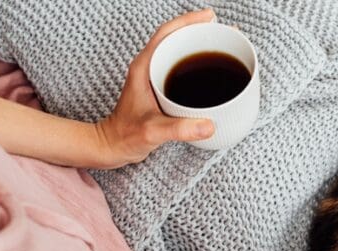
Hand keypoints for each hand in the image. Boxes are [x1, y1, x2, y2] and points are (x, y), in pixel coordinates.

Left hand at [93, 9, 216, 168]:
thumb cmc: (125, 136)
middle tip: (225, 33)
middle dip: (200, 31)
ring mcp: (154, 76)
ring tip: (222, 47)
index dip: (189, 21)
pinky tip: (212, 73)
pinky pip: (180, 67)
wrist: (113, 146)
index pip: (167, 33)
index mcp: (144, 67)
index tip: (211, 18)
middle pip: (176, 38)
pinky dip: (197, 64)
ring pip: (178, 51)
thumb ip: (179, 129)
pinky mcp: (160, 88)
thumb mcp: (153, 131)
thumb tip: (210, 125)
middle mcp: (148, 67)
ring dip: (199, 46)